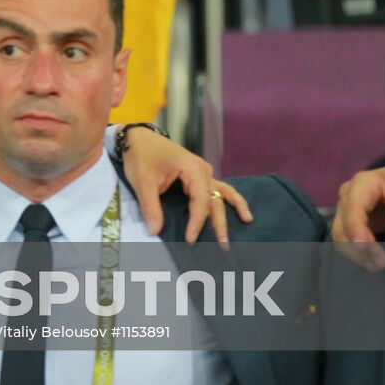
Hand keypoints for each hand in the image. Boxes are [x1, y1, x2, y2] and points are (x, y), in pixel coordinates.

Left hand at [120, 126, 253, 243]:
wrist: (137, 137)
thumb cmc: (141, 156)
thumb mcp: (143, 181)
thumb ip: (151, 207)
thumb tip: (155, 231)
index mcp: (193, 169)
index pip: (200, 201)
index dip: (197, 222)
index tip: (190, 239)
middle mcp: (203, 171)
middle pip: (215, 200)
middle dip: (220, 224)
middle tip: (224, 247)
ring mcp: (203, 172)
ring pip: (222, 193)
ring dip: (234, 209)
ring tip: (247, 221)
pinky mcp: (198, 175)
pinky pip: (217, 189)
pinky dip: (228, 200)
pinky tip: (239, 210)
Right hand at [331, 164, 384, 270]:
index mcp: (363, 183)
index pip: (353, 206)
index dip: (355, 227)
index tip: (364, 247)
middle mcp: (348, 194)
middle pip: (342, 223)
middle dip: (357, 246)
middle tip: (381, 263)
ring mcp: (346, 207)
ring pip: (339, 233)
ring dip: (354, 253)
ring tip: (376, 266)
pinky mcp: (348, 219)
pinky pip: (345, 237)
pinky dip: (354, 252)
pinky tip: (370, 263)